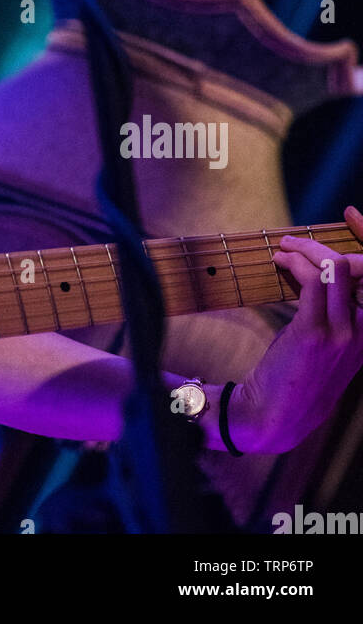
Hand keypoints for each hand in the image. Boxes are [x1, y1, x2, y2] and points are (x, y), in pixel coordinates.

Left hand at [230, 206, 362, 453]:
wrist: (276, 415)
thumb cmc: (298, 374)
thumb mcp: (327, 342)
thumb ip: (335, 308)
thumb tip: (324, 267)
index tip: (353, 216)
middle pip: (362, 268)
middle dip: (333, 241)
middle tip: (297, 238)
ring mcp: (344, 334)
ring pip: (336, 269)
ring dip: (306, 250)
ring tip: (283, 249)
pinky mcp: (316, 333)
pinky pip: (313, 282)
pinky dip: (295, 264)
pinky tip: (280, 263)